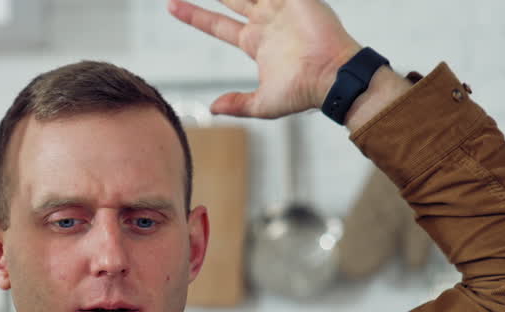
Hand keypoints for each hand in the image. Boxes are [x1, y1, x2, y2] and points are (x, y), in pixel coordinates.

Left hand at [167, 0, 361, 118]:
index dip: (194, 15)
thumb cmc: (303, 92)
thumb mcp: (262, 104)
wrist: (332, 77)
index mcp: (255, 42)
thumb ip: (237, 104)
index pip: (217, 25)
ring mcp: (280, 7)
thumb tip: (211, 108)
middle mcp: (266, 22)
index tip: (171, 5)